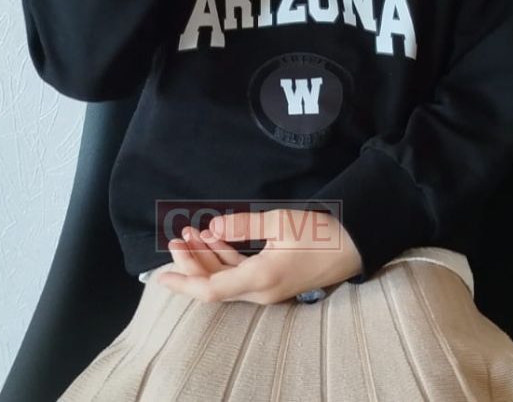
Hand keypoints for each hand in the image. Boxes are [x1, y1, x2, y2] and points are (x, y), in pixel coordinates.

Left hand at [156, 209, 363, 304]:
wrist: (352, 246)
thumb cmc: (319, 233)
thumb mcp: (281, 222)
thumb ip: (244, 225)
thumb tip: (212, 228)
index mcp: (261, 279)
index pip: (211, 290)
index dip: (184, 282)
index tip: (160, 275)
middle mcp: (260, 291)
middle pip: (214, 285)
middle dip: (191, 263)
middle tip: (176, 237)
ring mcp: (267, 288)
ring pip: (226, 279)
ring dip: (206, 258)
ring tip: (189, 232)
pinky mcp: (272, 281)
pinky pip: (240, 274)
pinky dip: (224, 258)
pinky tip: (213, 237)